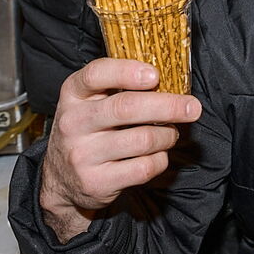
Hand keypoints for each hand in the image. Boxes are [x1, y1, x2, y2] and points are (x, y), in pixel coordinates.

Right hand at [38, 58, 200, 242]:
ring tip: (171, 134)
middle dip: (168, 106)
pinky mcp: (96, 182)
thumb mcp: (90, 102)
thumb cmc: (88, 130)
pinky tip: (158, 154)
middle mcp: (73, 123)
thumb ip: (118, 86)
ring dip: (167, 136)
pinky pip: (143, 168)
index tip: (155, 75)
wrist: (61, 180)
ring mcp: (82, 155)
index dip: (127, 71)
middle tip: (192, 107)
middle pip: (126, 107)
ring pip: (142, 139)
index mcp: (73, 95)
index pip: (95, 74)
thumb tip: (169, 80)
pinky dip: (160, 159)